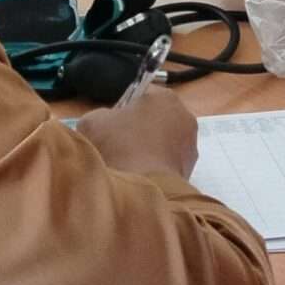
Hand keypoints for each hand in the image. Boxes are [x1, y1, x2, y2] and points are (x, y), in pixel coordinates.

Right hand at [72, 81, 198, 180]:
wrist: (141, 190)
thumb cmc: (119, 147)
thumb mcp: (93, 122)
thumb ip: (100, 115)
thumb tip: (105, 123)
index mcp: (165, 97)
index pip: (141, 93)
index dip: (122, 108)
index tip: (110, 123)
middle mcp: (185, 116)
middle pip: (154, 119)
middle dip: (138, 129)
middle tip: (116, 145)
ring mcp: (191, 145)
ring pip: (162, 142)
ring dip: (148, 150)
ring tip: (127, 165)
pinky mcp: (190, 170)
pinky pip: (166, 163)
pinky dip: (155, 168)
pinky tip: (139, 177)